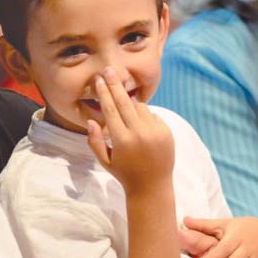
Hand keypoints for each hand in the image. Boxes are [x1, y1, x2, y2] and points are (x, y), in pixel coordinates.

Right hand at [87, 67, 174, 193]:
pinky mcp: (167, 132)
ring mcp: (156, 131)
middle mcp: (140, 133)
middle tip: (109, 70)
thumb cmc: (124, 174)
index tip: (98, 80)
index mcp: (122, 140)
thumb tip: (90, 120)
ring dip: (130, 104)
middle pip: (125, 101)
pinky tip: (140, 128)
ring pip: (140, 107)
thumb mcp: (104, 161)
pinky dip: (144, 116)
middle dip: (115, 84)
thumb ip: (95, 140)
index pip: (110, 110)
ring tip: (125, 112)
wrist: (153, 187)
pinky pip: (152, 115)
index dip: (103, 93)